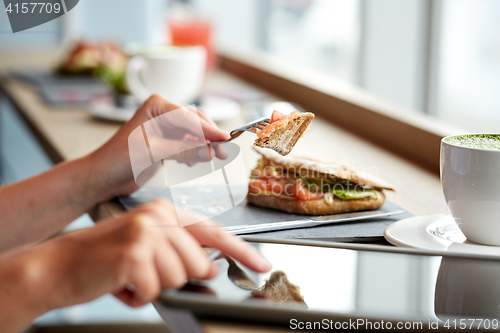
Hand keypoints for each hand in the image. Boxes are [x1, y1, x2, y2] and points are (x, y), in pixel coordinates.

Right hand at [15, 199, 270, 310]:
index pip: (213, 232)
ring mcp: (147, 233)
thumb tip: (211, 268)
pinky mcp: (134, 254)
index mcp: (165, 212)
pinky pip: (154, 291)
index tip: (260, 263)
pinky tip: (121, 284)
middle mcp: (158, 217)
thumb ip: (182, 252)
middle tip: (146, 272)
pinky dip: (137, 297)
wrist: (59, 265)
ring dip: (154, 287)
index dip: (241, 251)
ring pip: (179, 278)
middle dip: (175, 278)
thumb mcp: (148, 247)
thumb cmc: (104, 258)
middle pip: (198, 264)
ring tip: (131, 276)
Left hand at [86, 95, 230, 200]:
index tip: (226, 139)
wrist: (104, 176)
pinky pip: (189, 144)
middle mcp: (163, 113)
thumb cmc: (119, 159)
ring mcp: (166, 128)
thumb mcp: (153, 152)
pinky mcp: (167, 142)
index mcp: (158, 106)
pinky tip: (195, 162)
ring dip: (204, 147)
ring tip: (214, 159)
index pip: (190, 117)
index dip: (209, 129)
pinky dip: (195, 153)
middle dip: (210, 138)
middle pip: (196, 123)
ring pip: (195, 134)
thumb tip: (209, 152)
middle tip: (223, 153)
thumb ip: (183, 150)